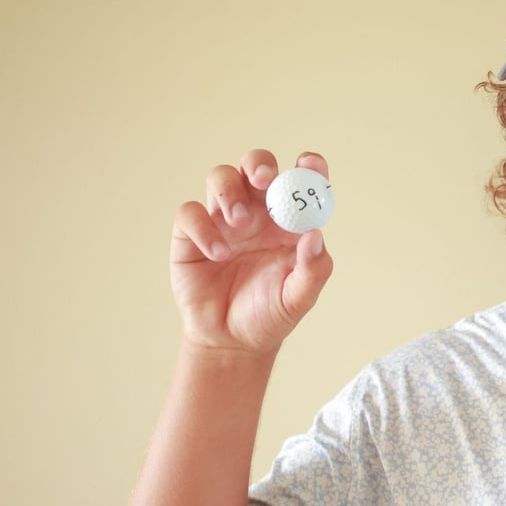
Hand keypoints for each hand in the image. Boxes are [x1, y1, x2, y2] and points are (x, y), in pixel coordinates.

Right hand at [170, 149, 334, 356]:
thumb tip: (315, 236)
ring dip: (230, 192)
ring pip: (221, 178)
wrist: (231, 341)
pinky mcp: (191, 234)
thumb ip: (313, 269)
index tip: (309, 164)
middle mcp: (258, 212)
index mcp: (289, 220)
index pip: (301, 181)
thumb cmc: (270, 313)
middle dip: (259, 164)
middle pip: (255, 166)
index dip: (308, 166)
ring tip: (240, 222)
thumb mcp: (299, 297)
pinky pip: (190, 213)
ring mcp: (223, 219)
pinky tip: (219, 254)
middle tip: (264, 180)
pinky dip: (203, 227)